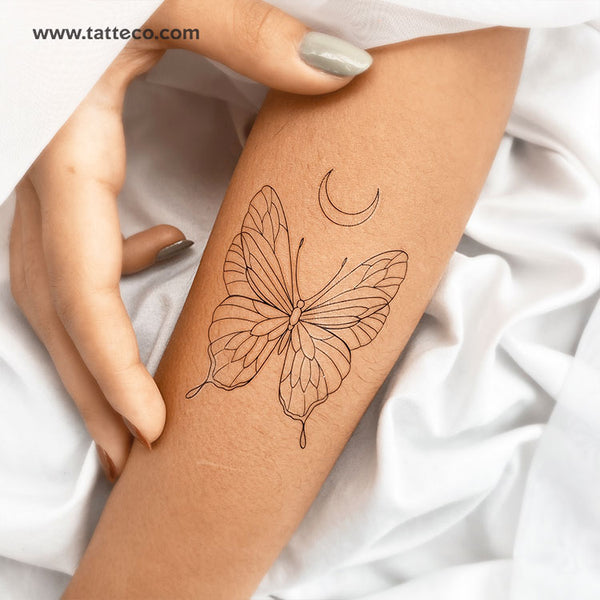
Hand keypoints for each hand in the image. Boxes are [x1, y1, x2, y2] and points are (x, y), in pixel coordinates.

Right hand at [9, 0, 372, 481]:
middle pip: (54, 310)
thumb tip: (346, 70)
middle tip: (134, 459)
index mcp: (62, 149)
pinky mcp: (58, 163)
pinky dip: (111, 272)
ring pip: (50, 289)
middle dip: (92, 391)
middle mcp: (39, 174)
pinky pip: (69, 243)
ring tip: (132, 406)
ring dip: (91, 352)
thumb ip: (251, 30)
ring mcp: (41, 173)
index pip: (78, 285)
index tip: (155, 431)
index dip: (111, 366)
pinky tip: (164, 252)